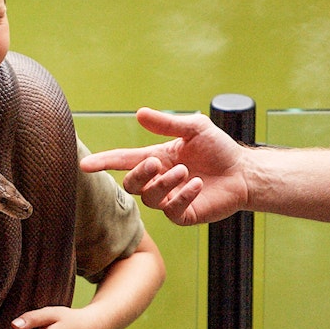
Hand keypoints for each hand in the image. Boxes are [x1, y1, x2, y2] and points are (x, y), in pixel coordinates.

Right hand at [80, 107, 249, 225]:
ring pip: (150, 198)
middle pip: (131, 184)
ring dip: (165, 183)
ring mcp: (170, 200)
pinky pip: (172, 210)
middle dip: (139, 174)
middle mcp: (158, 180)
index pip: (123, 161)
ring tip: (185, 172)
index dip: (104, 162)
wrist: (244, 172)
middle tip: (157, 163)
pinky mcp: (184, 215)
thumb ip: (167, 124)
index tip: (85, 164)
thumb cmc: (219, 149)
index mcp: (156, 159)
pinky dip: (183, 196)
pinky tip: (197, 185)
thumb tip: (139, 113)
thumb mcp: (194, 128)